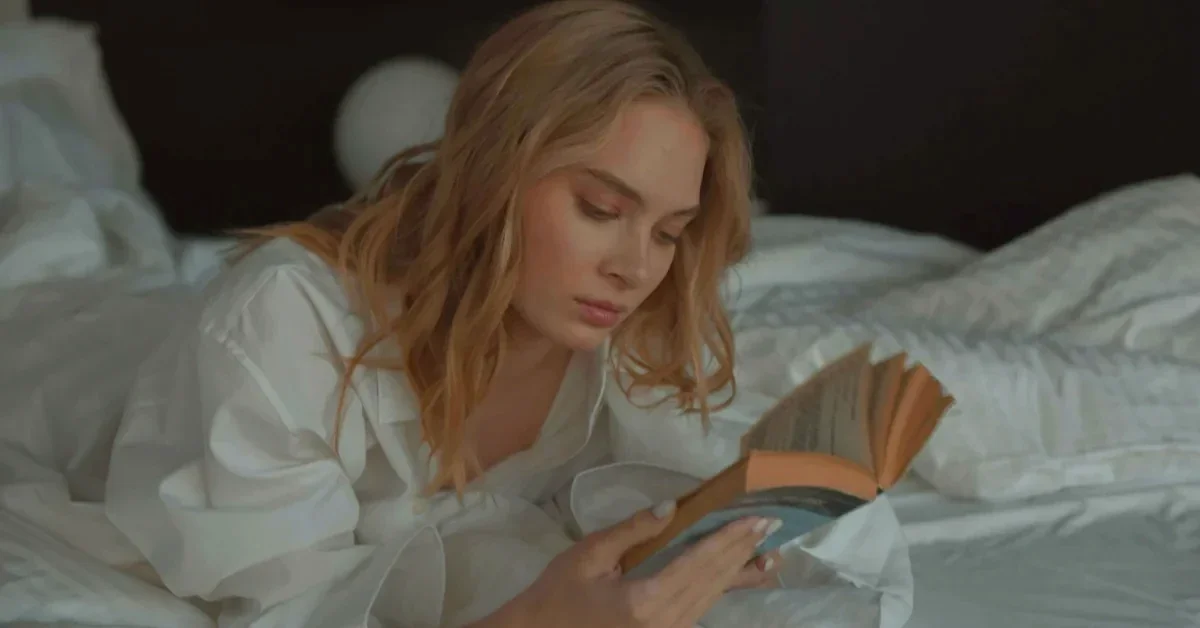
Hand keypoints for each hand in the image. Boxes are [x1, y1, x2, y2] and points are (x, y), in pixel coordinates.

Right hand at [474, 501, 782, 627]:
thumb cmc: (558, 594)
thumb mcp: (589, 554)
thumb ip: (634, 530)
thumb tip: (672, 505)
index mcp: (646, 600)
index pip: (698, 562)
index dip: (730, 538)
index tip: (756, 518)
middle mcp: (665, 622)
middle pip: (712, 579)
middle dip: (743, 550)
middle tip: (772, 524)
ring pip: (712, 597)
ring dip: (741, 572)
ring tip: (769, 553)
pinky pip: (701, 608)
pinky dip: (722, 588)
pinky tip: (740, 577)